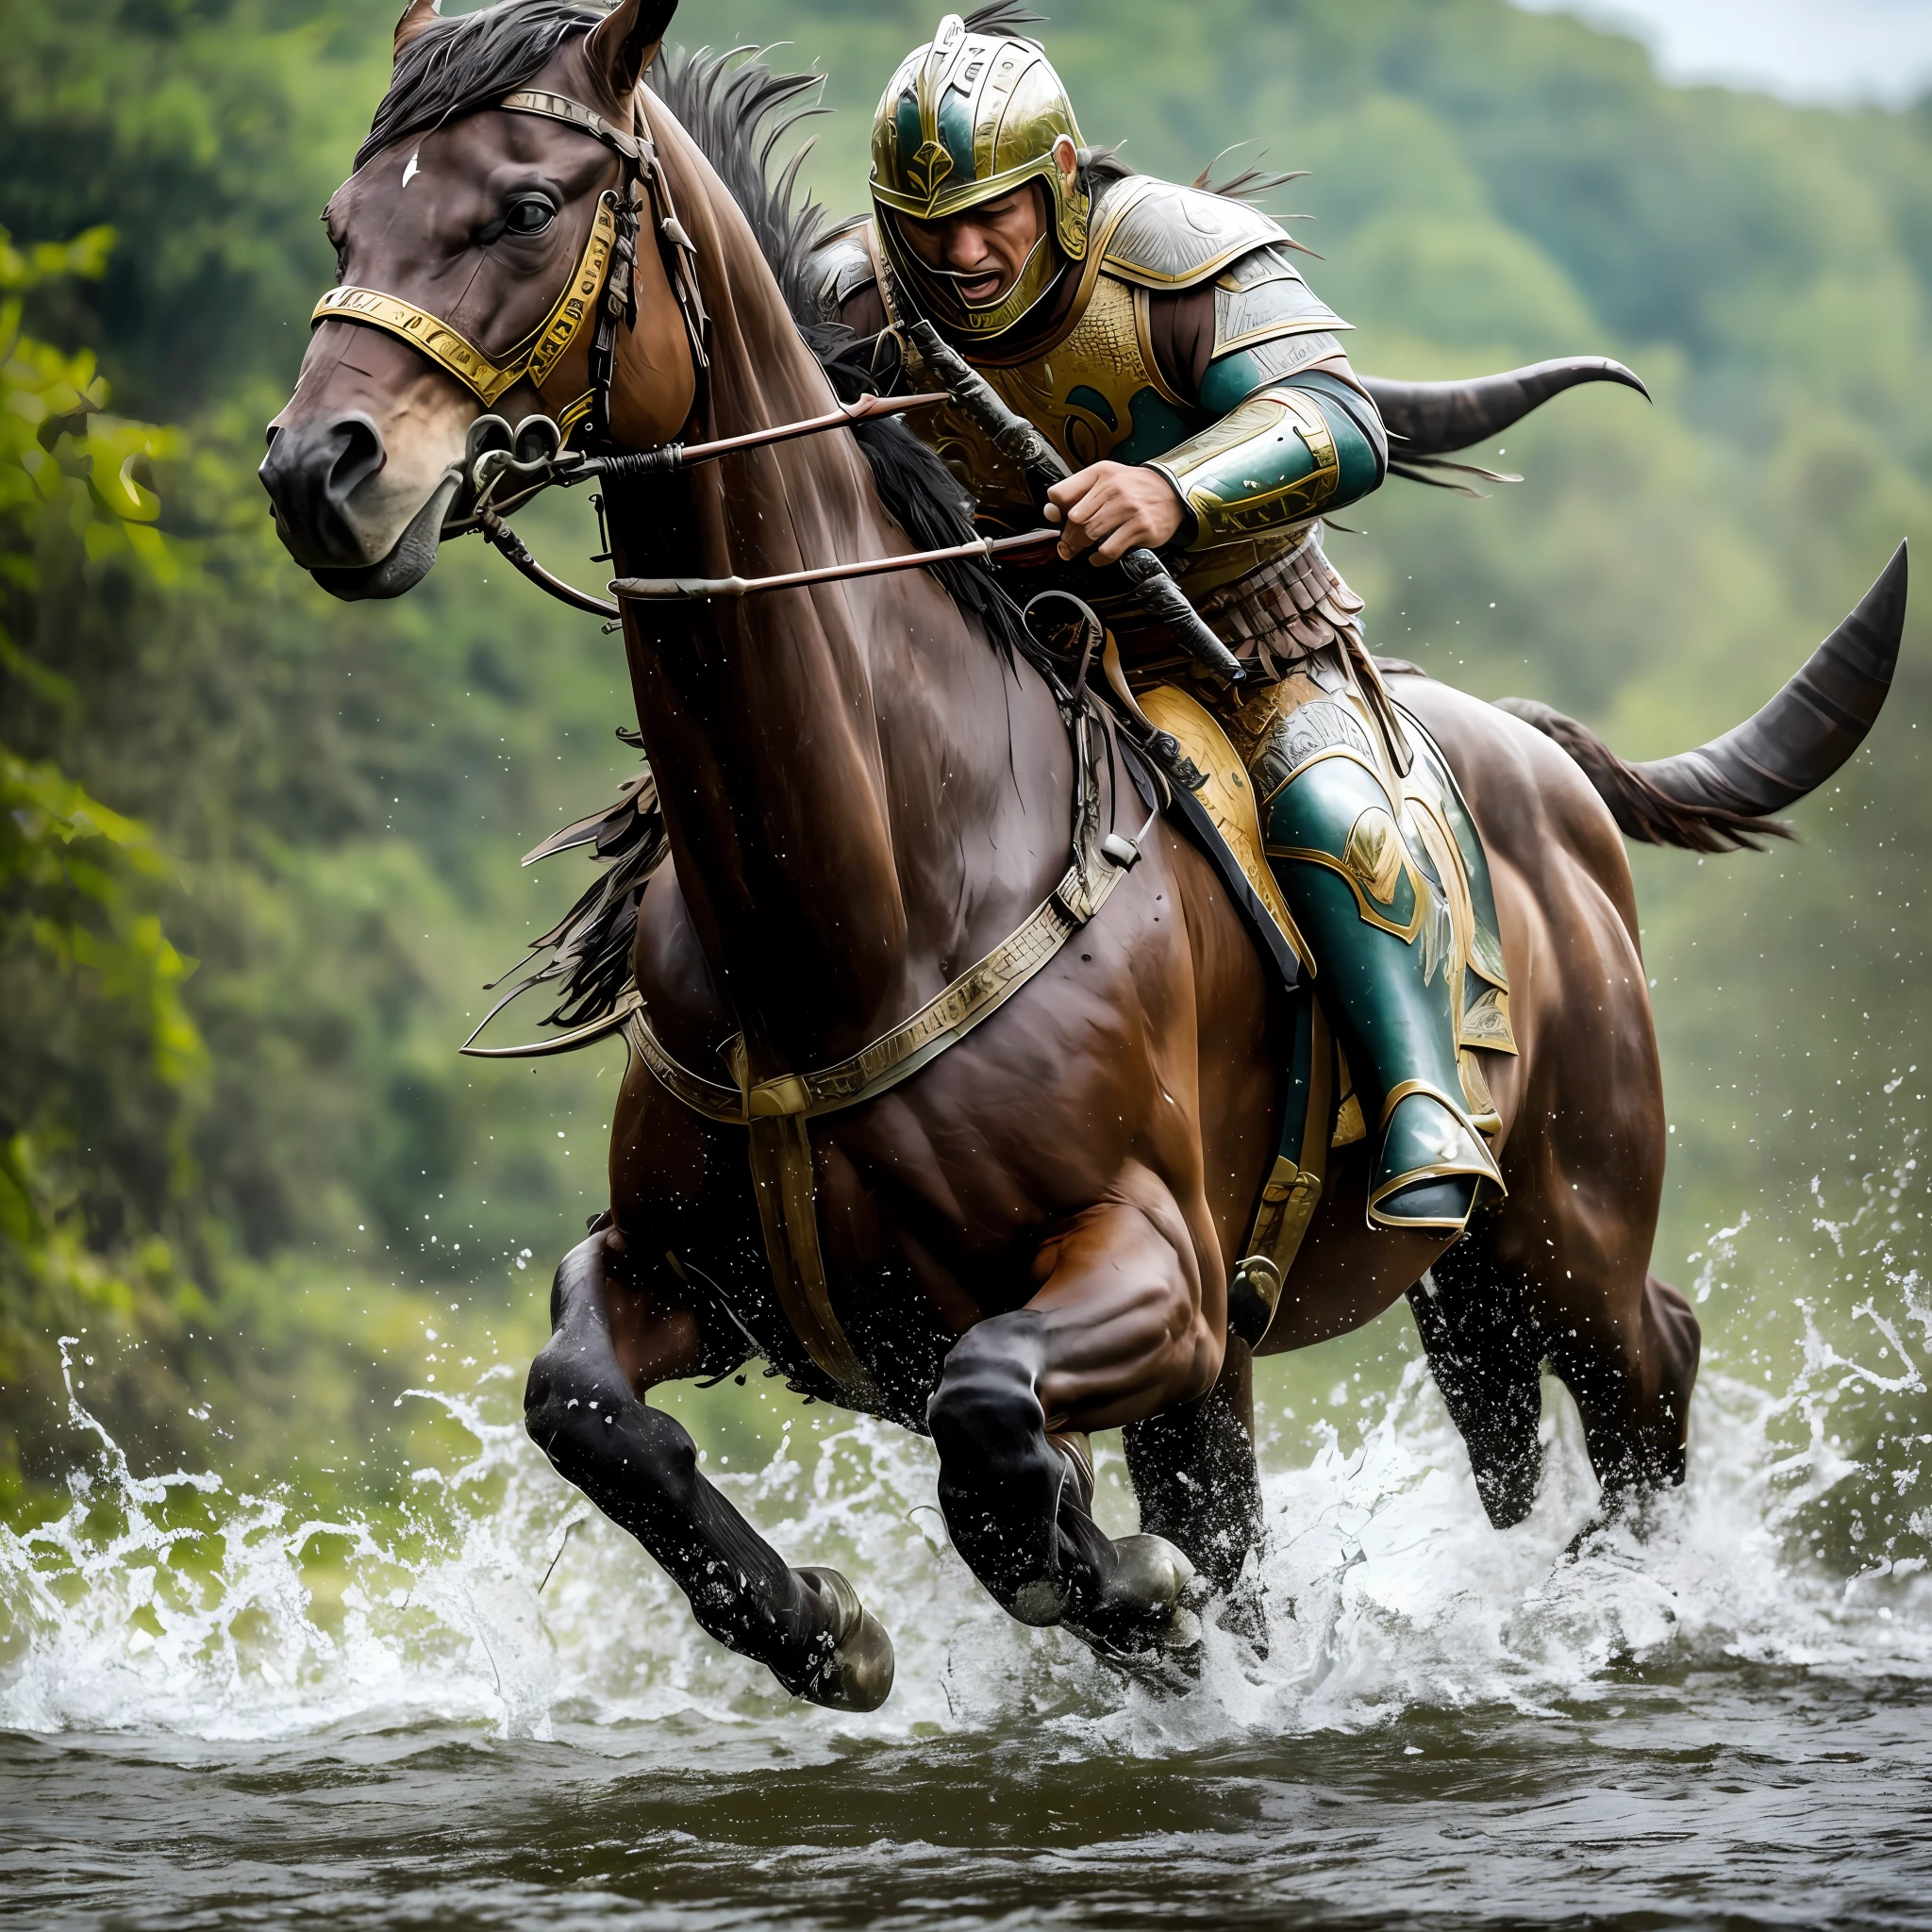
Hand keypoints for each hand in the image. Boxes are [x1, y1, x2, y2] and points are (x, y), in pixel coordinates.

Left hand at [1045, 461, 1185, 563]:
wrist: (1171, 493)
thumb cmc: (1133, 489)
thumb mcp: (1104, 480)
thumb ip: (1076, 493)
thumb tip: (1050, 513)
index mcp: (1100, 474)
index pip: (1061, 494)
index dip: (1055, 512)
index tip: (1059, 521)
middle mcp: (1114, 487)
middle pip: (1074, 519)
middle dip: (1068, 536)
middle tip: (1069, 545)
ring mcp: (1129, 508)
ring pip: (1090, 535)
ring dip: (1081, 547)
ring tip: (1083, 549)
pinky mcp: (1141, 527)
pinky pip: (1109, 550)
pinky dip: (1099, 558)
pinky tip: (1098, 557)